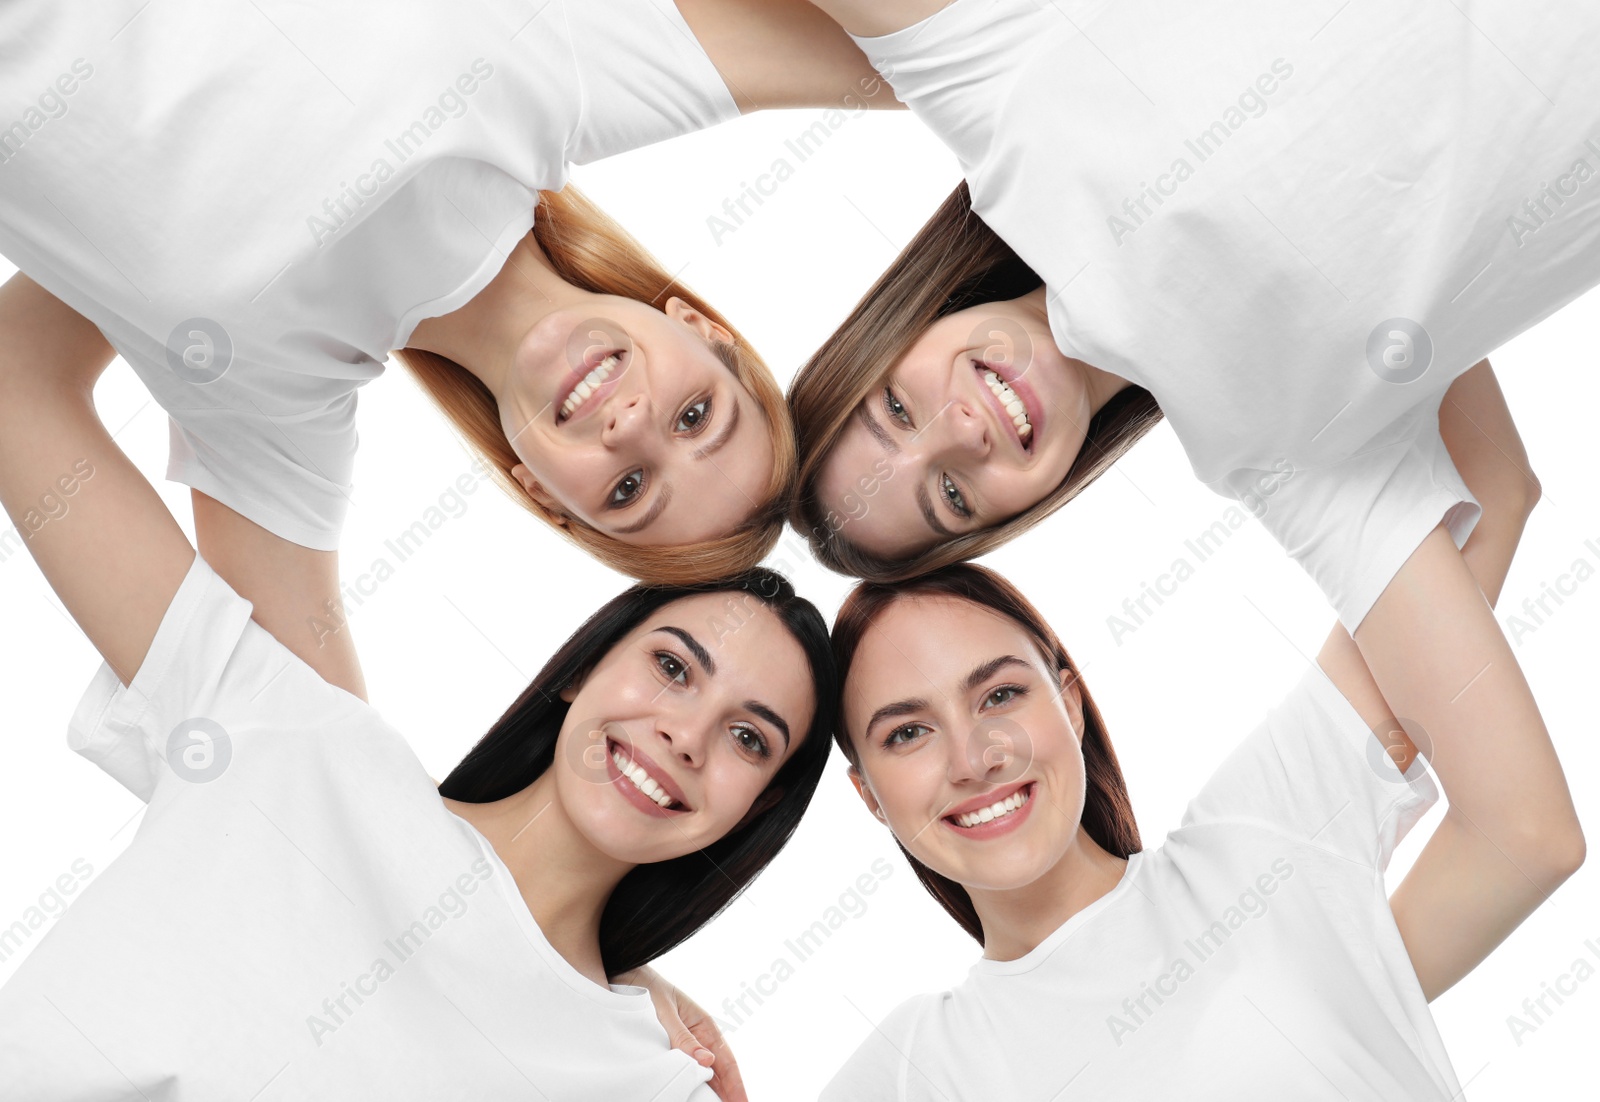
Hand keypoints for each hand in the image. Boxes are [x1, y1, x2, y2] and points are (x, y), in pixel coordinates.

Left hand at [614, 965, 747, 1101]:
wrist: (623, 974)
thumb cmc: (646, 987)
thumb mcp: (664, 1011)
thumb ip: (683, 1037)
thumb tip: (707, 1062)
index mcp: (704, 1024)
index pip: (726, 1061)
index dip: (736, 1085)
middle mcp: (699, 1035)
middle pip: (720, 1071)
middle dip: (729, 1093)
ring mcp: (686, 1042)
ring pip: (706, 1072)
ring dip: (714, 1091)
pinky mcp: (671, 1047)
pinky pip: (688, 1069)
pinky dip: (696, 1084)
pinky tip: (698, 1095)